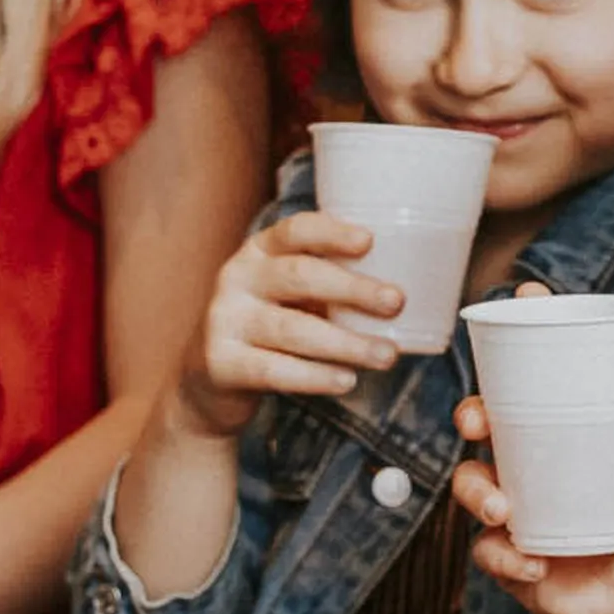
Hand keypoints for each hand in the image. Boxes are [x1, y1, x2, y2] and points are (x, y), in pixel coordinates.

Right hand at [159, 210, 408, 441]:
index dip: (331, 233)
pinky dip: (315, 376)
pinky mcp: (220, 363)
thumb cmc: (268, 330)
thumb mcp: (288, 297)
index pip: (293, 231)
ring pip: (292, 328)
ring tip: (385, 355)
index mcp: (258, 253)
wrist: (208, 383)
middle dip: (352, 289)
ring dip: (346, 343)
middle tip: (395, 302)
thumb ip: (326, 286)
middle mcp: (236, 279)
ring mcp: (223, 320)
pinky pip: (274, 369)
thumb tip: (406, 290)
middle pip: (298, 276)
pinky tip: (346, 380)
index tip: (369, 241)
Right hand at [454, 401, 613, 613]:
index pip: (522, 409)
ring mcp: (512, 518)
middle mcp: (528, 477)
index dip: (499, 393)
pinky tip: (536, 567)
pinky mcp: (506, 560)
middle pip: (483, 432)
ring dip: (478, 495)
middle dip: (470, 425)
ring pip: (469, 491)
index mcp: (561, 450)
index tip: (493, 393)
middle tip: (478, 433)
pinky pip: (488, 551)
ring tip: (502, 511)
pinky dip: (507, 558)